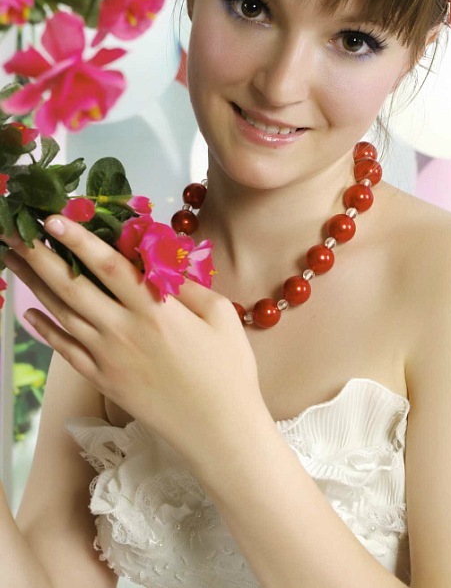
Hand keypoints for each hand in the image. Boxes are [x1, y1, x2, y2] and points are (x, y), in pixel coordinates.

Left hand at [2, 216, 264, 473]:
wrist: (219, 431)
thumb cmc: (228, 371)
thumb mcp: (220, 315)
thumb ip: (187, 284)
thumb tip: (160, 258)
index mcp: (156, 310)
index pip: (110, 267)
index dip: (79, 241)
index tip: (52, 219)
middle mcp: (124, 331)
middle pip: (72, 287)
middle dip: (39, 256)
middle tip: (13, 232)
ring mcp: (109, 358)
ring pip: (62, 314)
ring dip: (34, 285)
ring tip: (12, 258)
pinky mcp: (104, 381)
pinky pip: (66, 350)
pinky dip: (45, 329)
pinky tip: (29, 312)